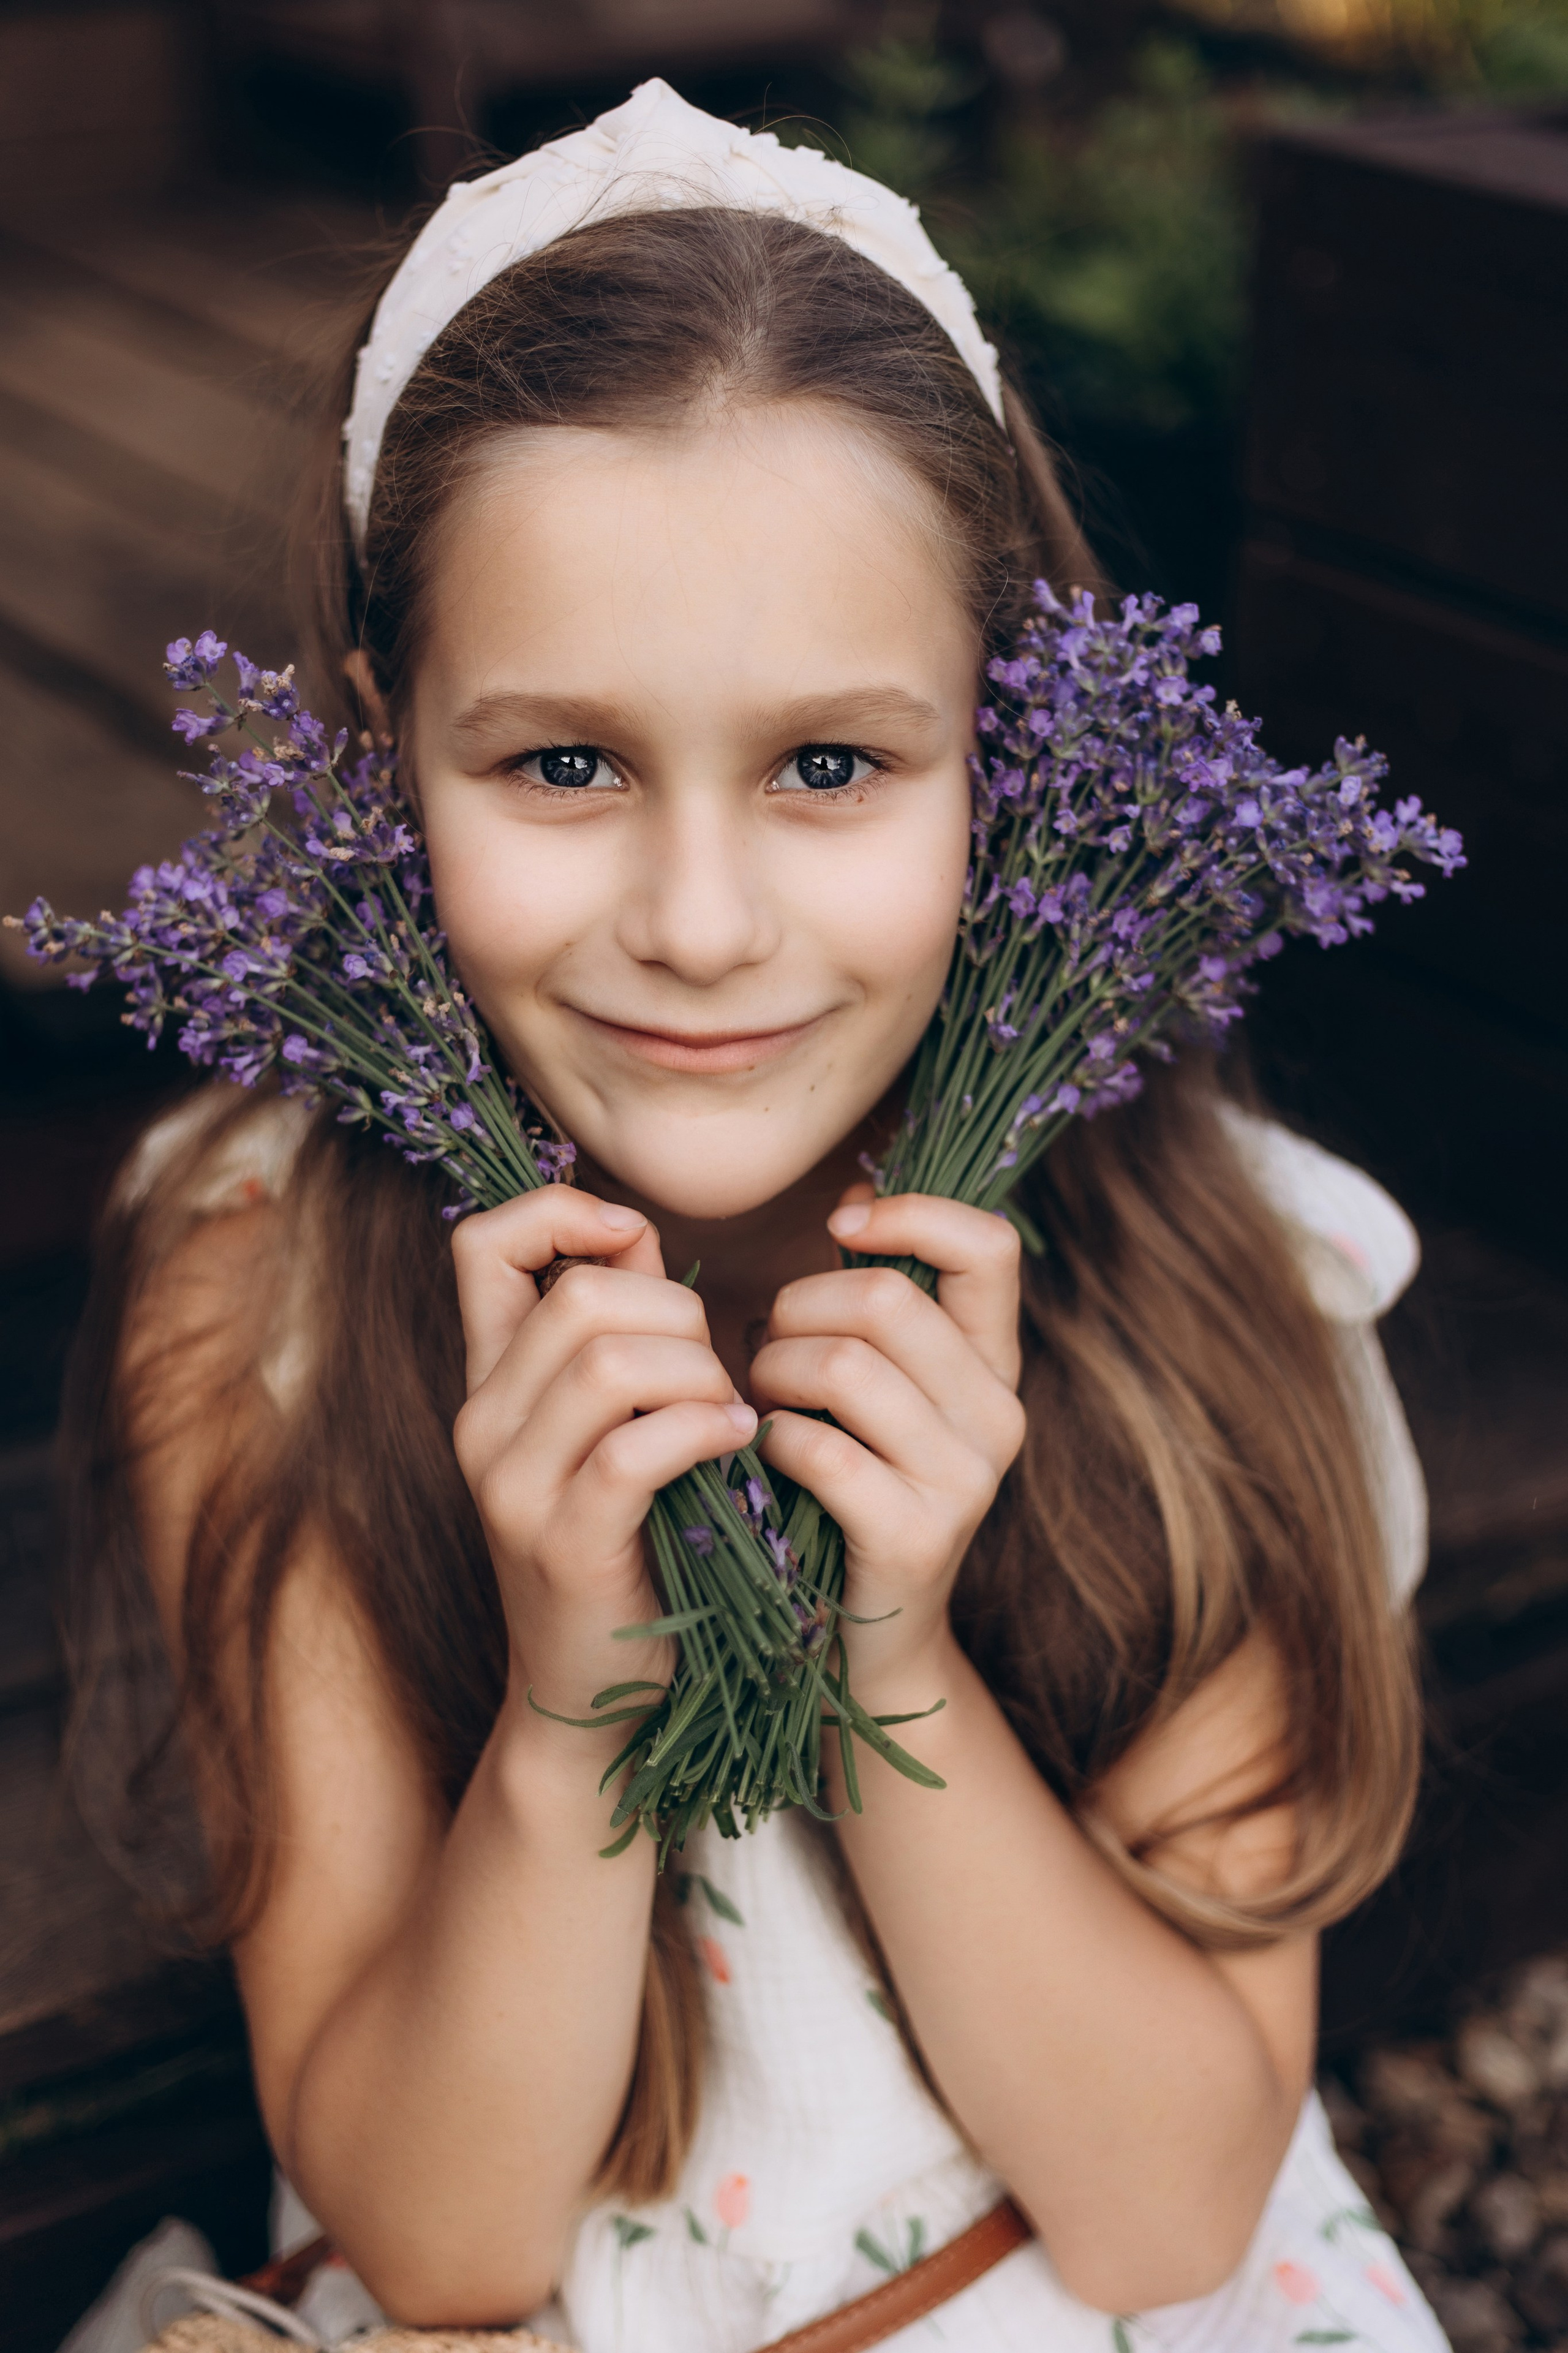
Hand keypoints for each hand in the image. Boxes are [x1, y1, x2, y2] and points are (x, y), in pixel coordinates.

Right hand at [450, 1191, 757, 1740]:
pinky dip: (702, 1429)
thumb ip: (616, 1329)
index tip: (630, 1238)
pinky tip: (738, 1444)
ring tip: (729, 1411)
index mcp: (488, 1384)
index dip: (559, 1212)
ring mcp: (514, 1487)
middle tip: (715, 1370)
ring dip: (697, 1371)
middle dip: (675, 1311)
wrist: (593, 1698)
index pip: (480, 1244)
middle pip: (578, 1295)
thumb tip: (632, 1232)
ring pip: (608, 1360)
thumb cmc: (625, 1545)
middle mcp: (482, 1425)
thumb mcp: (602, 1428)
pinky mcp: (564, 1542)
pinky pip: (636, 1446)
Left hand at [748, 1191, 1025, 1708]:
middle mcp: (999, 1415)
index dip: (913, 1212)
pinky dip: (771, 1441)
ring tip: (759, 1403)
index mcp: (994, 1365)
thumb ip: (876, 1309)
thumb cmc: (846, 1488)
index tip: (840, 1226)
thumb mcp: (879, 1393)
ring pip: (844, 1365)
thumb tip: (851, 1203)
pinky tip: (761, 1456)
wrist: (865, 1642)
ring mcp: (966, 1481)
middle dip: (796, 1310)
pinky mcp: (916, 1538)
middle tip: (765, 1353)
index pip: (990, 1246)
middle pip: (886, 1300)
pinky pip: (821, 1450)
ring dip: (772, 1373)